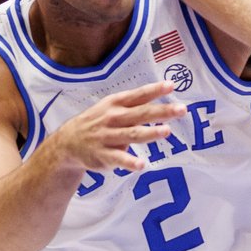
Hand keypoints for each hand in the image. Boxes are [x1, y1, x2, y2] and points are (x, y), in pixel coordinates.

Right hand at [53, 80, 187, 172]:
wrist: (68, 142)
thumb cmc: (99, 121)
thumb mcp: (112, 106)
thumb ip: (136, 104)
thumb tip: (164, 99)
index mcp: (116, 103)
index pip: (139, 95)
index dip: (155, 90)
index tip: (171, 85)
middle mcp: (113, 118)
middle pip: (141, 113)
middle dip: (162, 111)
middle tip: (182, 110)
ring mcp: (107, 136)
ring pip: (132, 134)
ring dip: (150, 133)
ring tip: (167, 132)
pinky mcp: (103, 155)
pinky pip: (118, 159)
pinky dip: (130, 162)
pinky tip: (142, 165)